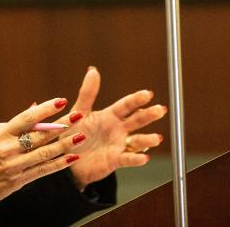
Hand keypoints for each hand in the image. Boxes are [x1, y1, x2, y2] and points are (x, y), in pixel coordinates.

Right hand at [0, 98, 84, 212]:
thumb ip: (15, 126)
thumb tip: (34, 108)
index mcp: (0, 134)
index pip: (27, 117)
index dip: (45, 109)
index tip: (60, 101)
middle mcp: (8, 148)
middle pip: (40, 134)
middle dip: (62, 124)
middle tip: (79, 115)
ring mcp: (14, 165)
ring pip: (45, 152)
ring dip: (65, 144)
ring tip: (81, 137)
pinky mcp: (18, 180)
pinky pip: (43, 170)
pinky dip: (59, 164)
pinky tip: (71, 158)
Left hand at [61, 67, 166, 188]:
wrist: (68, 160)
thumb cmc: (74, 134)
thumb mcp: (78, 112)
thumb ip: (87, 93)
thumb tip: (93, 70)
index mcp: (110, 115)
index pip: (127, 105)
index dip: (137, 99)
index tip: (148, 94)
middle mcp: (118, 129)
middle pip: (137, 120)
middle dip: (149, 115)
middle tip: (161, 110)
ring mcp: (118, 145)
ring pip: (137, 141)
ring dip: (147, 140)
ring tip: (156, 138)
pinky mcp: (114, 160)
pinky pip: (127, 159)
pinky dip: (136, 159)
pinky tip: (144, 158)